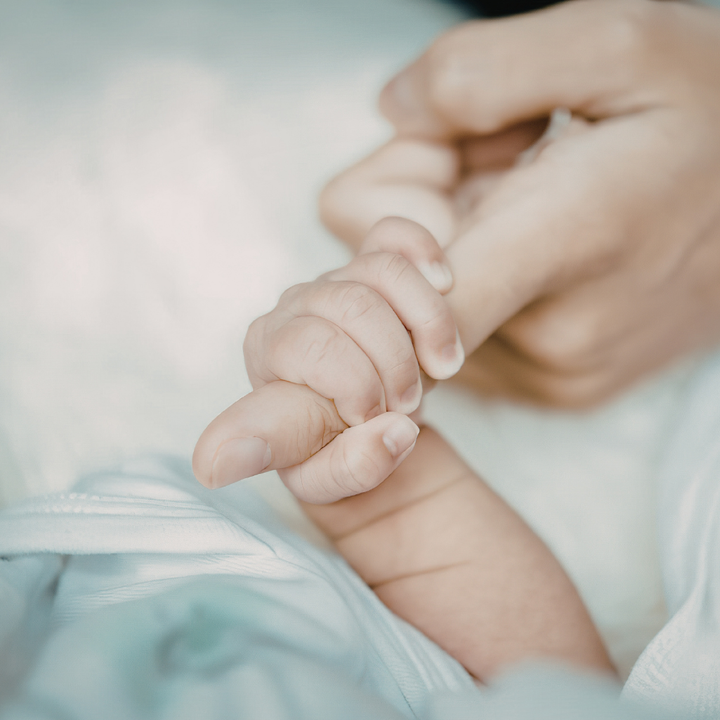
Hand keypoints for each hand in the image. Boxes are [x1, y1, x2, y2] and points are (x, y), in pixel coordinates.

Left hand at [193, 218, 463, 502]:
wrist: (355, 423)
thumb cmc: (331, 447)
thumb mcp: (330, 477)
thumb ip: (352, 468)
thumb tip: (395, 433)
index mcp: (268, 352)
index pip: (310, 345)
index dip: (355, 385)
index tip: (371, 420)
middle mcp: (293, 306)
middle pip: (353, 306)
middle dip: (395, 364)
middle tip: (408, 406)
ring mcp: (333, 279)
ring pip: (383, 269)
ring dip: (428, 323)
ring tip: (440, 369)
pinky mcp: (368, 263)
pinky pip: (395, 235)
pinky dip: (424, 253)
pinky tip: (443, 285)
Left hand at [321, 0, 719, 406]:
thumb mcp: (616, 41)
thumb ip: (477, 71)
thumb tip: (390, 116)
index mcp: (562, 246)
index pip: (398, 306)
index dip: (373, 249)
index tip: (425, 174)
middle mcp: (549, 340)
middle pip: (391, 286)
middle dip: (421, 203)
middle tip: (506, 157)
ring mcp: (555, 377)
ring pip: (424, 309)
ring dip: (456, 240)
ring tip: (542, 197)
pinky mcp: (560, 390)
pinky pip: (463, 333)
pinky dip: (484, 278)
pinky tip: (548, 239)